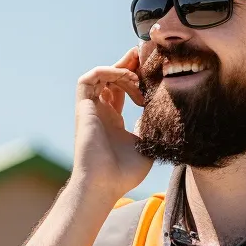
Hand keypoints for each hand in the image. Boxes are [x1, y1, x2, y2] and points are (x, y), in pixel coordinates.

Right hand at [72, 48, 151, 200]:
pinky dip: (110, 71)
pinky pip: (92, 77)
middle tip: (149, 61)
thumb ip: (151, 127)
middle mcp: (101, 112)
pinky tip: (130, 79)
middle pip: (112, 77)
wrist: (104, 184)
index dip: (138, 78)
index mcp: (114, 121)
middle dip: (130, 65)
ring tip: (140, 78)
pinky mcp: (83, 107)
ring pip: (102, 74)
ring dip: (122, 69)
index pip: (124, 89)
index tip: (156, 74)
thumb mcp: (147, 145)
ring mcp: (91, 109)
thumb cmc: (124, 173)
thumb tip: (162, 113)